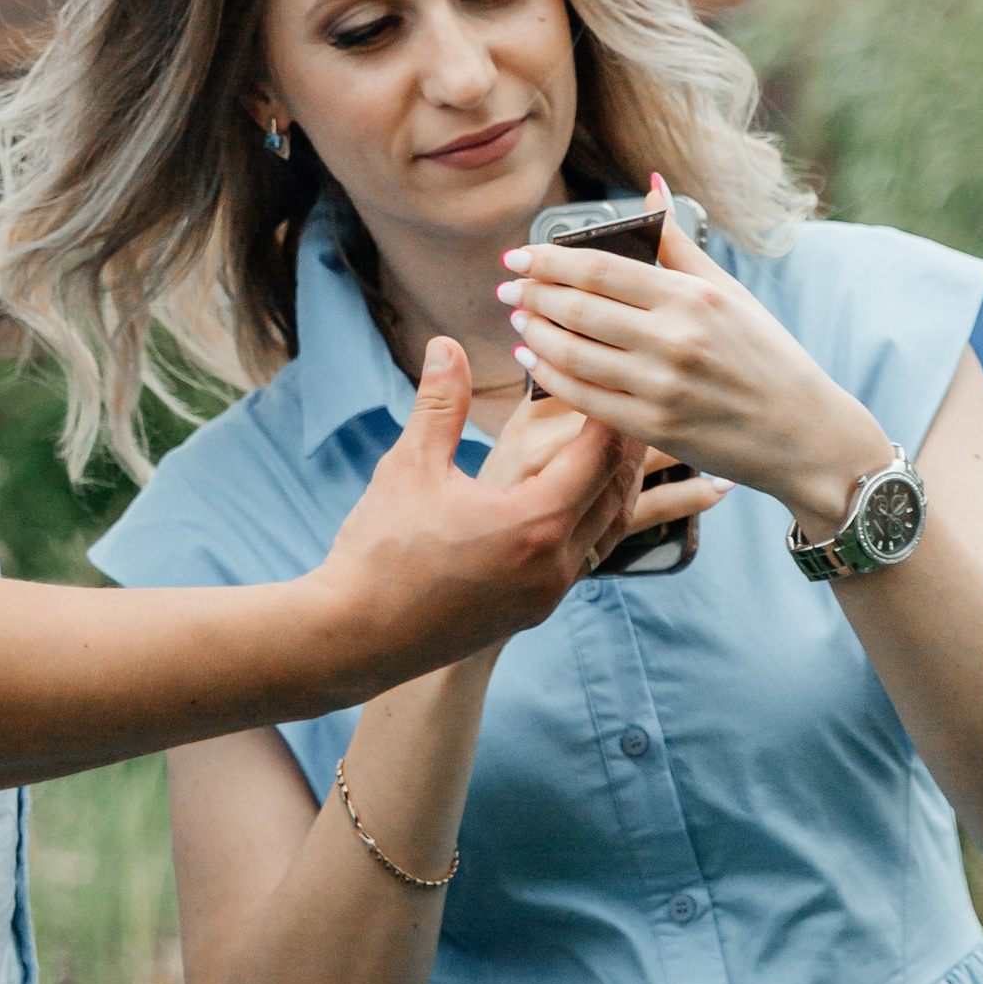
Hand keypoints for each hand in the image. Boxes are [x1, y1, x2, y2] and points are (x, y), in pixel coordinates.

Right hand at [318, 337, 640, 664]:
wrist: (354, 638)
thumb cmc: (379, 552)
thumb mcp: (410, 466)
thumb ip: (440, 404)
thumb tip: (446, 344)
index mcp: (535, 523)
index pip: (600, 454)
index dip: (609, 409)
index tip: (612, 375)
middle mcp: (555, 563)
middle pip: (617, 492)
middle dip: (626, 444)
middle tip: (627, 401)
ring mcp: (547, 594)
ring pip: (609, 530)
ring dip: (615, 486)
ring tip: (617, 447)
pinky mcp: (532, 611)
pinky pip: (586, 557)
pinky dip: (594, 520)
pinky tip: (580, 500)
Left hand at [500, 187, 885, 543]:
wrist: (803, 433)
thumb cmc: (766, 354)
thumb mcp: (729, 291)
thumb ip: (678, 242)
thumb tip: (648, 184)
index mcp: (692, 296)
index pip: (600, 268)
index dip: (548, 260)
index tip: (518, 256)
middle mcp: (674, 339)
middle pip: (579, 307)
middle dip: (533, 294)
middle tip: (508, 286)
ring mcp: (661, 386)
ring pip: (573, 354)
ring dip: (536, 333)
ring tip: (519, 319)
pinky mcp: (654, 426)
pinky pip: (584, 398)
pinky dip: (550, 376)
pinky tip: (535, 361)